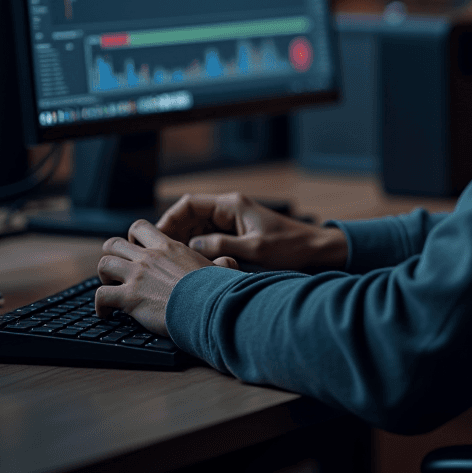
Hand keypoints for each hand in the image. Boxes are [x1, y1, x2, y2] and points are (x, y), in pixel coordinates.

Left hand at [95, 219, 238, 335]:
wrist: (208, 306)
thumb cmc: (215, 289)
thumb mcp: (220, 268)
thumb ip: (221, 262)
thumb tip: (229, 262)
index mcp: (168, 247)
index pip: (140, 227)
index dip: (131, 238)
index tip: (135, 251)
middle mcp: (149, 257)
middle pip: (113, 243)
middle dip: (111, 256)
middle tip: (117, 272)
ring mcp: (137, 276)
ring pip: (103, 264)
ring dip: (103, 277)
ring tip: (110, 289)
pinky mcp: (129, 298)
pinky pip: (101, 296)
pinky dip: (99, 305)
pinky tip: (106, 314)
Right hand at [155, 191, 347, 271]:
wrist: (315, 251)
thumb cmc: (290, 247)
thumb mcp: (255, 249)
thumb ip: (222, 247)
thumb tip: (192, 248)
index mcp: (232, 206)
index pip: (189, 204)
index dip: (169, 219)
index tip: (157, 238)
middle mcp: (229, 211)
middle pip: (189, 218)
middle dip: (172, 235)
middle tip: (158, 256)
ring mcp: (232, 223)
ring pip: (196, 231)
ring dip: (183, 245)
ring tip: (170, 265)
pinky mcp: (236, 236)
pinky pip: (208, 241)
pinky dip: (198, 252)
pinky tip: (191, 268)